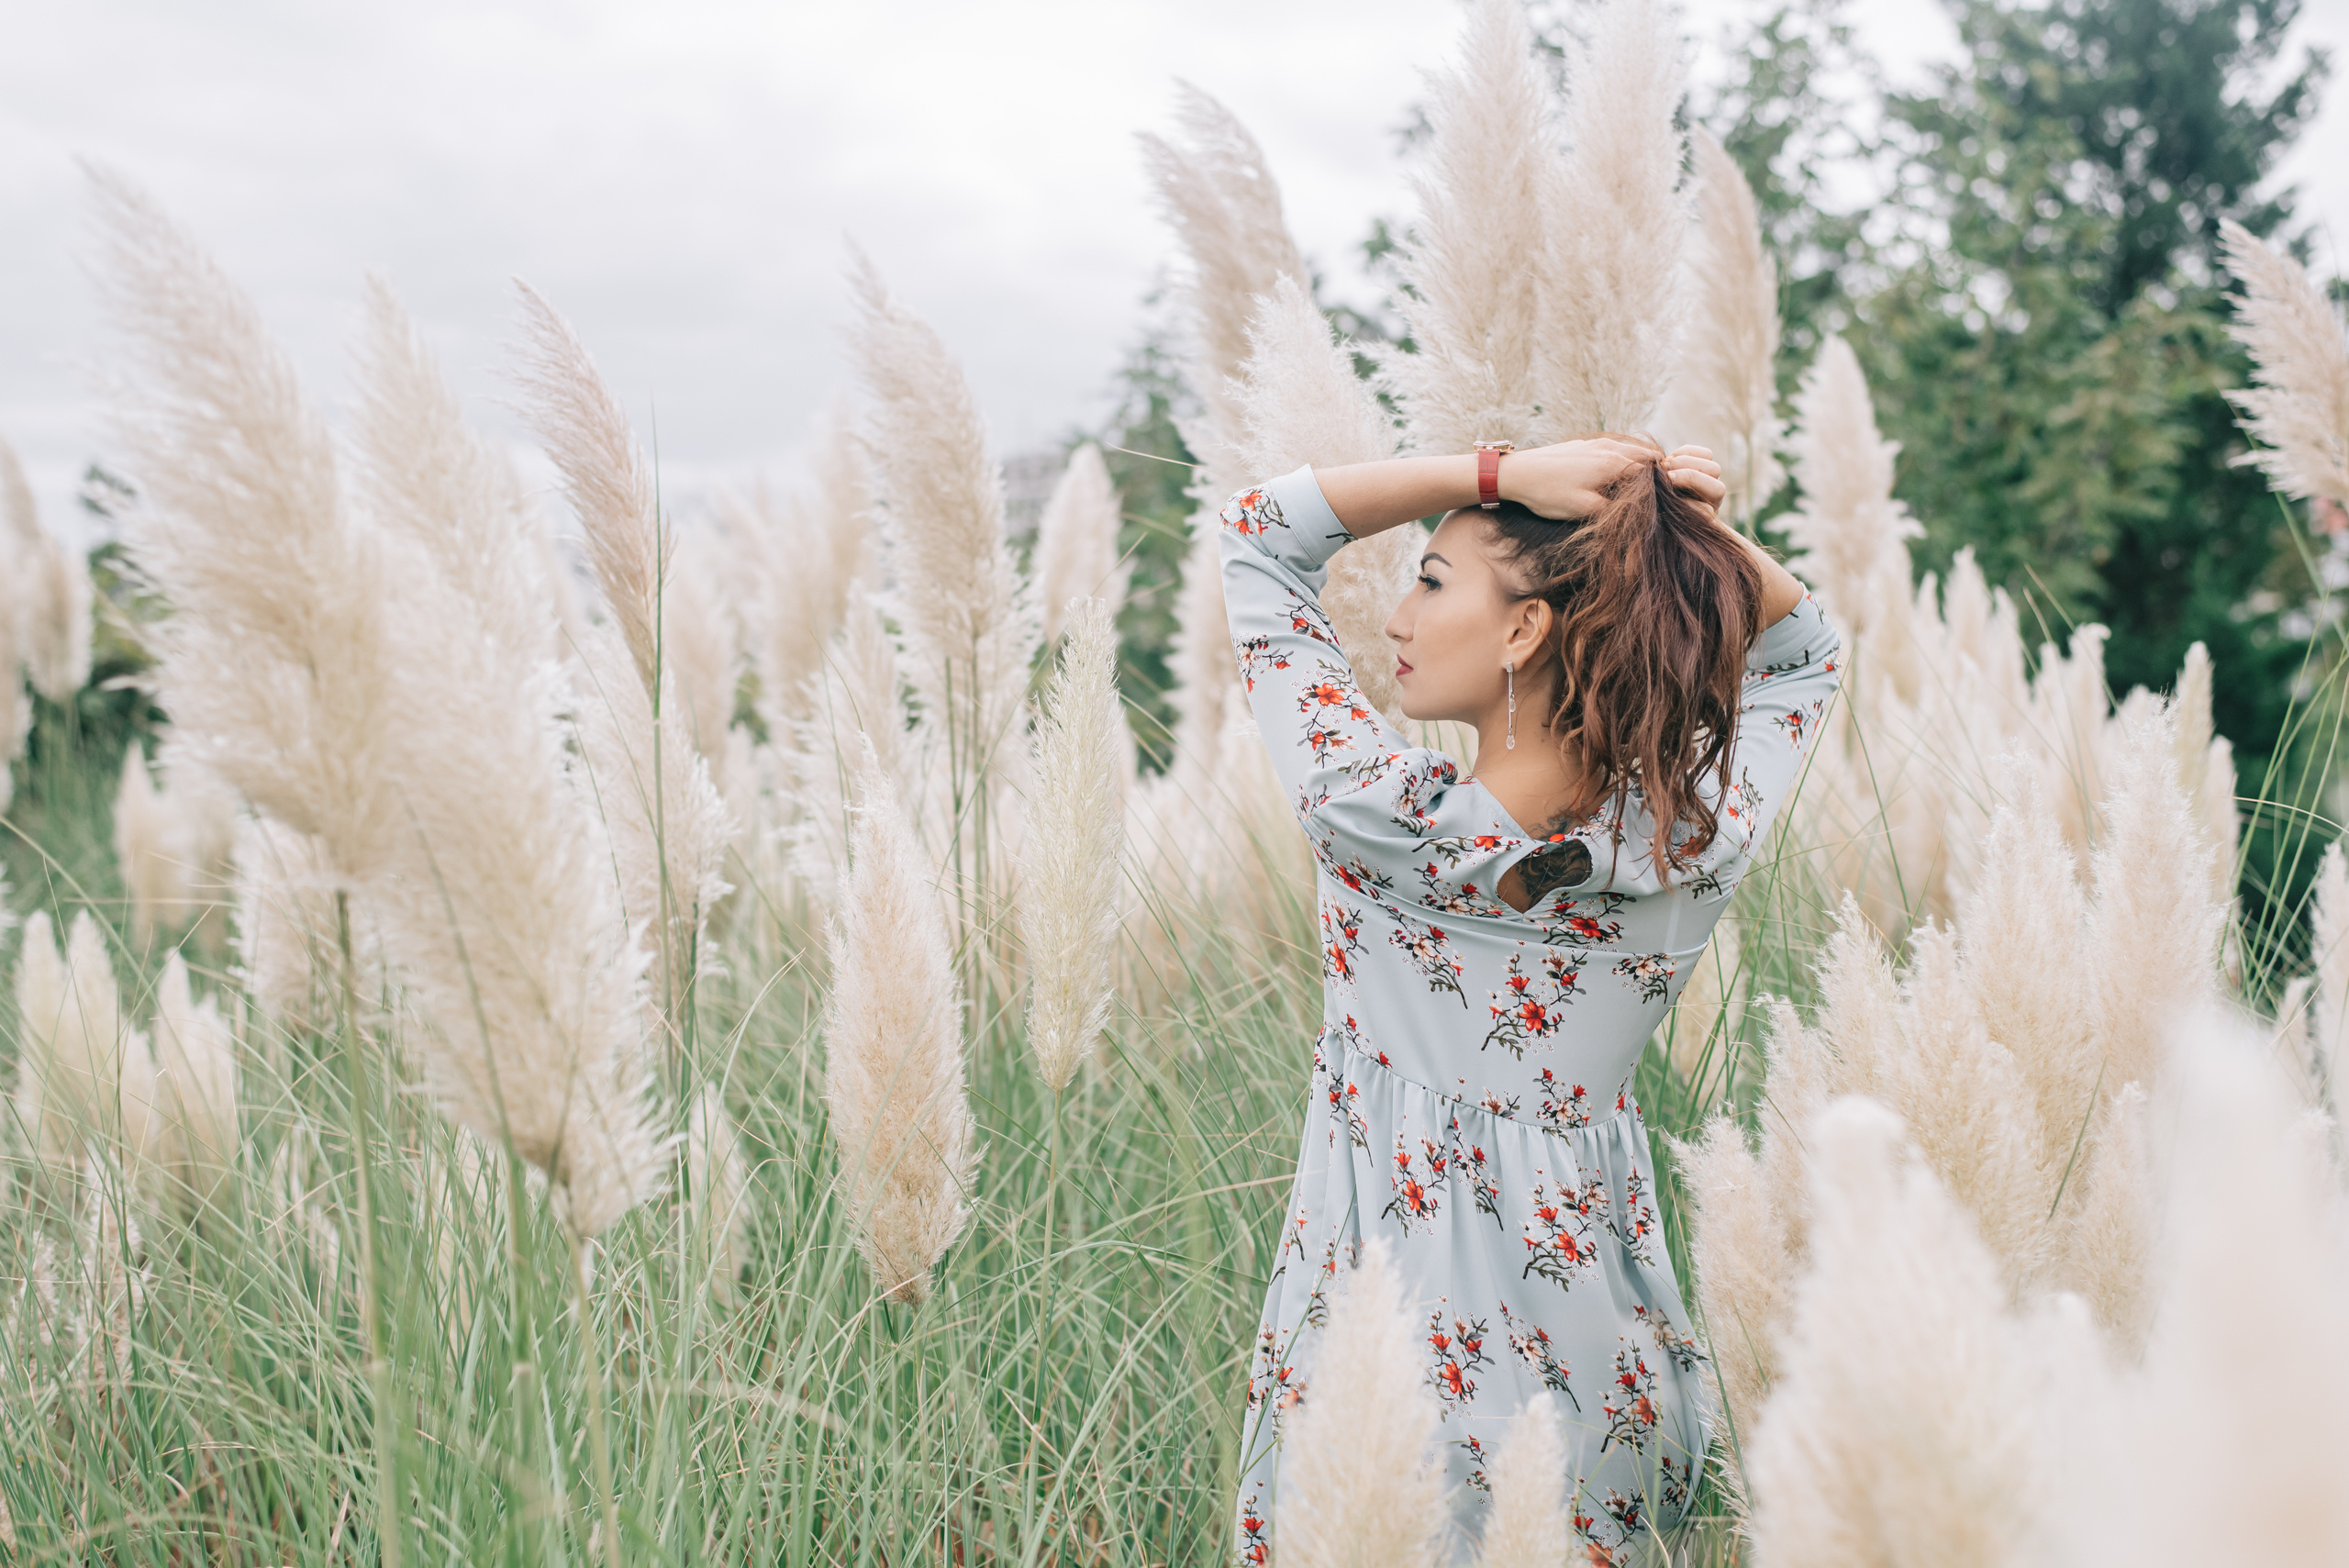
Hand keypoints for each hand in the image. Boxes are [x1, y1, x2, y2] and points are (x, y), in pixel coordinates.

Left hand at [1495, 436, 1725, 521]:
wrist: (1516, 472)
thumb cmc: (1549, 493)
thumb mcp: (1585, 510)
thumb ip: (1615, 512)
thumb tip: (1639, 519)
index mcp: (1615, 462)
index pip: (1656, 466)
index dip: (1668, 481)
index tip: (1675, 497)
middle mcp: (1610, 448)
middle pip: (1647, 457)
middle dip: (1658, 474)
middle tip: (1666, 494)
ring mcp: (1597, 444)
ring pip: (1630, 453)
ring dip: (1640, 468)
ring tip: (1645, 489)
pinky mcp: (1585, 446)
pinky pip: (1615, 452)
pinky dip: (1624, 464)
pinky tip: (1619, 479)